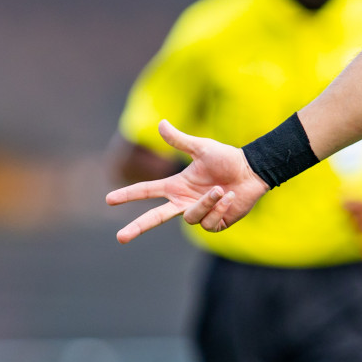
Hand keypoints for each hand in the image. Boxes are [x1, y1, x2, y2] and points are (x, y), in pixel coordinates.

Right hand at [105, 120, 269, 242]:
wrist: (252, 171)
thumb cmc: (227, 159)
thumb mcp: (202, 148)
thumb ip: (180, 140)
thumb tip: (160, 123)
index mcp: (176, 186)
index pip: (147, 191)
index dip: (129, 195)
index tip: (109, 199)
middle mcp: (183, 202)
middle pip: (155, 218)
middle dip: (138, 227)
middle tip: (120, 238)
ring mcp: (198, 214)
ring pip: (190, 216)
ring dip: (206, 202)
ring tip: (220, 189)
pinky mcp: (213, 224)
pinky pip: (208, 222)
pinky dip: (219, 208)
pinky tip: (229, 198)